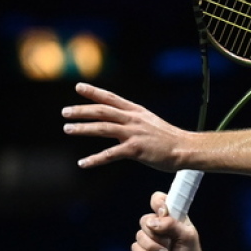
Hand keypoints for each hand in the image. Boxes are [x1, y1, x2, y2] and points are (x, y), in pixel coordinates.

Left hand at [62, 83, 189, 170]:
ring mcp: (134, 134)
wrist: (185, 149)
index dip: (94, 92)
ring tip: (67, 129)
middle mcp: (133, 120)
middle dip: (81, 110)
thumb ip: (133, 121)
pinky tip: (83, 163)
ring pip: (103, 128)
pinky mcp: (135, 150)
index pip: (111, 98)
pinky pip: (110, 154)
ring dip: (83, 128)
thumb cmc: (169, 138)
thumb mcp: (150, 122)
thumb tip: (118, 123)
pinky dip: (95, 159)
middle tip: (65, 112)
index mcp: (137, 112)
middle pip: (102, 111)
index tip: (78, 87)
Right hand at [133, 191, 206, 250]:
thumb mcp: (188, 237)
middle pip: (145, 219)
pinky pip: (135, 248)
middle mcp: (160, 226)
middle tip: (168, 242)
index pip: (159, 200)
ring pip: (139, 235)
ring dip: (152, 246)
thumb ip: (172, 225)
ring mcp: (151, 239)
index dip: (158, 203)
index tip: (163, 213)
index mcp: (173, 218)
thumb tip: (153, 222)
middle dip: (155, 233)